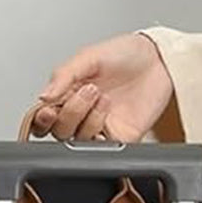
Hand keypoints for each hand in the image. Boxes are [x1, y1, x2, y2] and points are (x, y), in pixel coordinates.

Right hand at [33, 32, 174, 142]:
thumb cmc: (128, 54)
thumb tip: (43, 97)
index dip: (41, 119)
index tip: (48, 110)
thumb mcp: (90, 56)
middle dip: (71, 112)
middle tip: (89, 90)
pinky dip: (100, 133)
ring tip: (104, 96)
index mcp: (68, 93)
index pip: (44, 116)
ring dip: (89, 118)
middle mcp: (81, 113)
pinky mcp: (118, 139)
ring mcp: (99, 128)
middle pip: (60, 131)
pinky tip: (108, 113)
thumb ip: (64, 75)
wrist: (160, 61)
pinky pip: (101, 148)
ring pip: (78, 140)